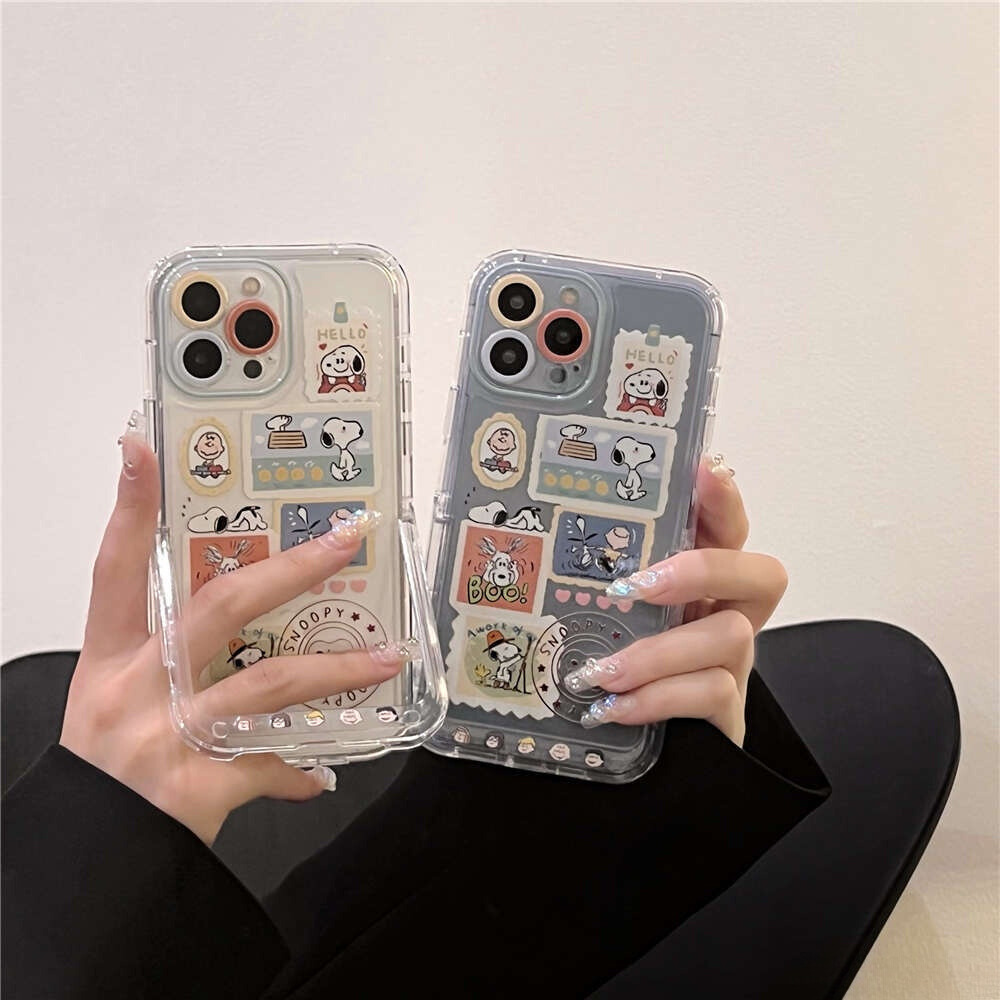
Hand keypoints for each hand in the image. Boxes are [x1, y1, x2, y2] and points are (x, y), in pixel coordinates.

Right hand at [60, 420, 411, 843]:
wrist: (83, 861)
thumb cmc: (100, 774)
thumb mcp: (112, 705)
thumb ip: (166, 668)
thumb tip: (224, 635)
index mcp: (110, 660)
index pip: (117, 568)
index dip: (131, 508)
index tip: (144, 451)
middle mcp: (138, 688)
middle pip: (219, 607)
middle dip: (288, 570)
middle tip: (341, 541)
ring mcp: (168, 735)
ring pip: (266, 683)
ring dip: (333, 668)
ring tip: (384, 657)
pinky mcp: (196, 785)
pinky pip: (267, 767)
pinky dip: (297, 770)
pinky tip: (321, 773)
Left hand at [565, 456, 786, 744]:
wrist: (647, 758)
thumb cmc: (617, 668)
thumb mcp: (606, 614)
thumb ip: (599, 579)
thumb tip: (537, 536)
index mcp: (700, 581)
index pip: (728, 527)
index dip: (724, 499)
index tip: (702, 470)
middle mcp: (725, 614)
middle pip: (760, 574)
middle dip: (702, 570)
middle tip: (637, 586)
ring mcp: (731, 665)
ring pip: (730, 636)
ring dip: (658, 652)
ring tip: (601, 670)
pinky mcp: (725, 714)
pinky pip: (712, 692)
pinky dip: (659, 698)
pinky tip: (612, 706)